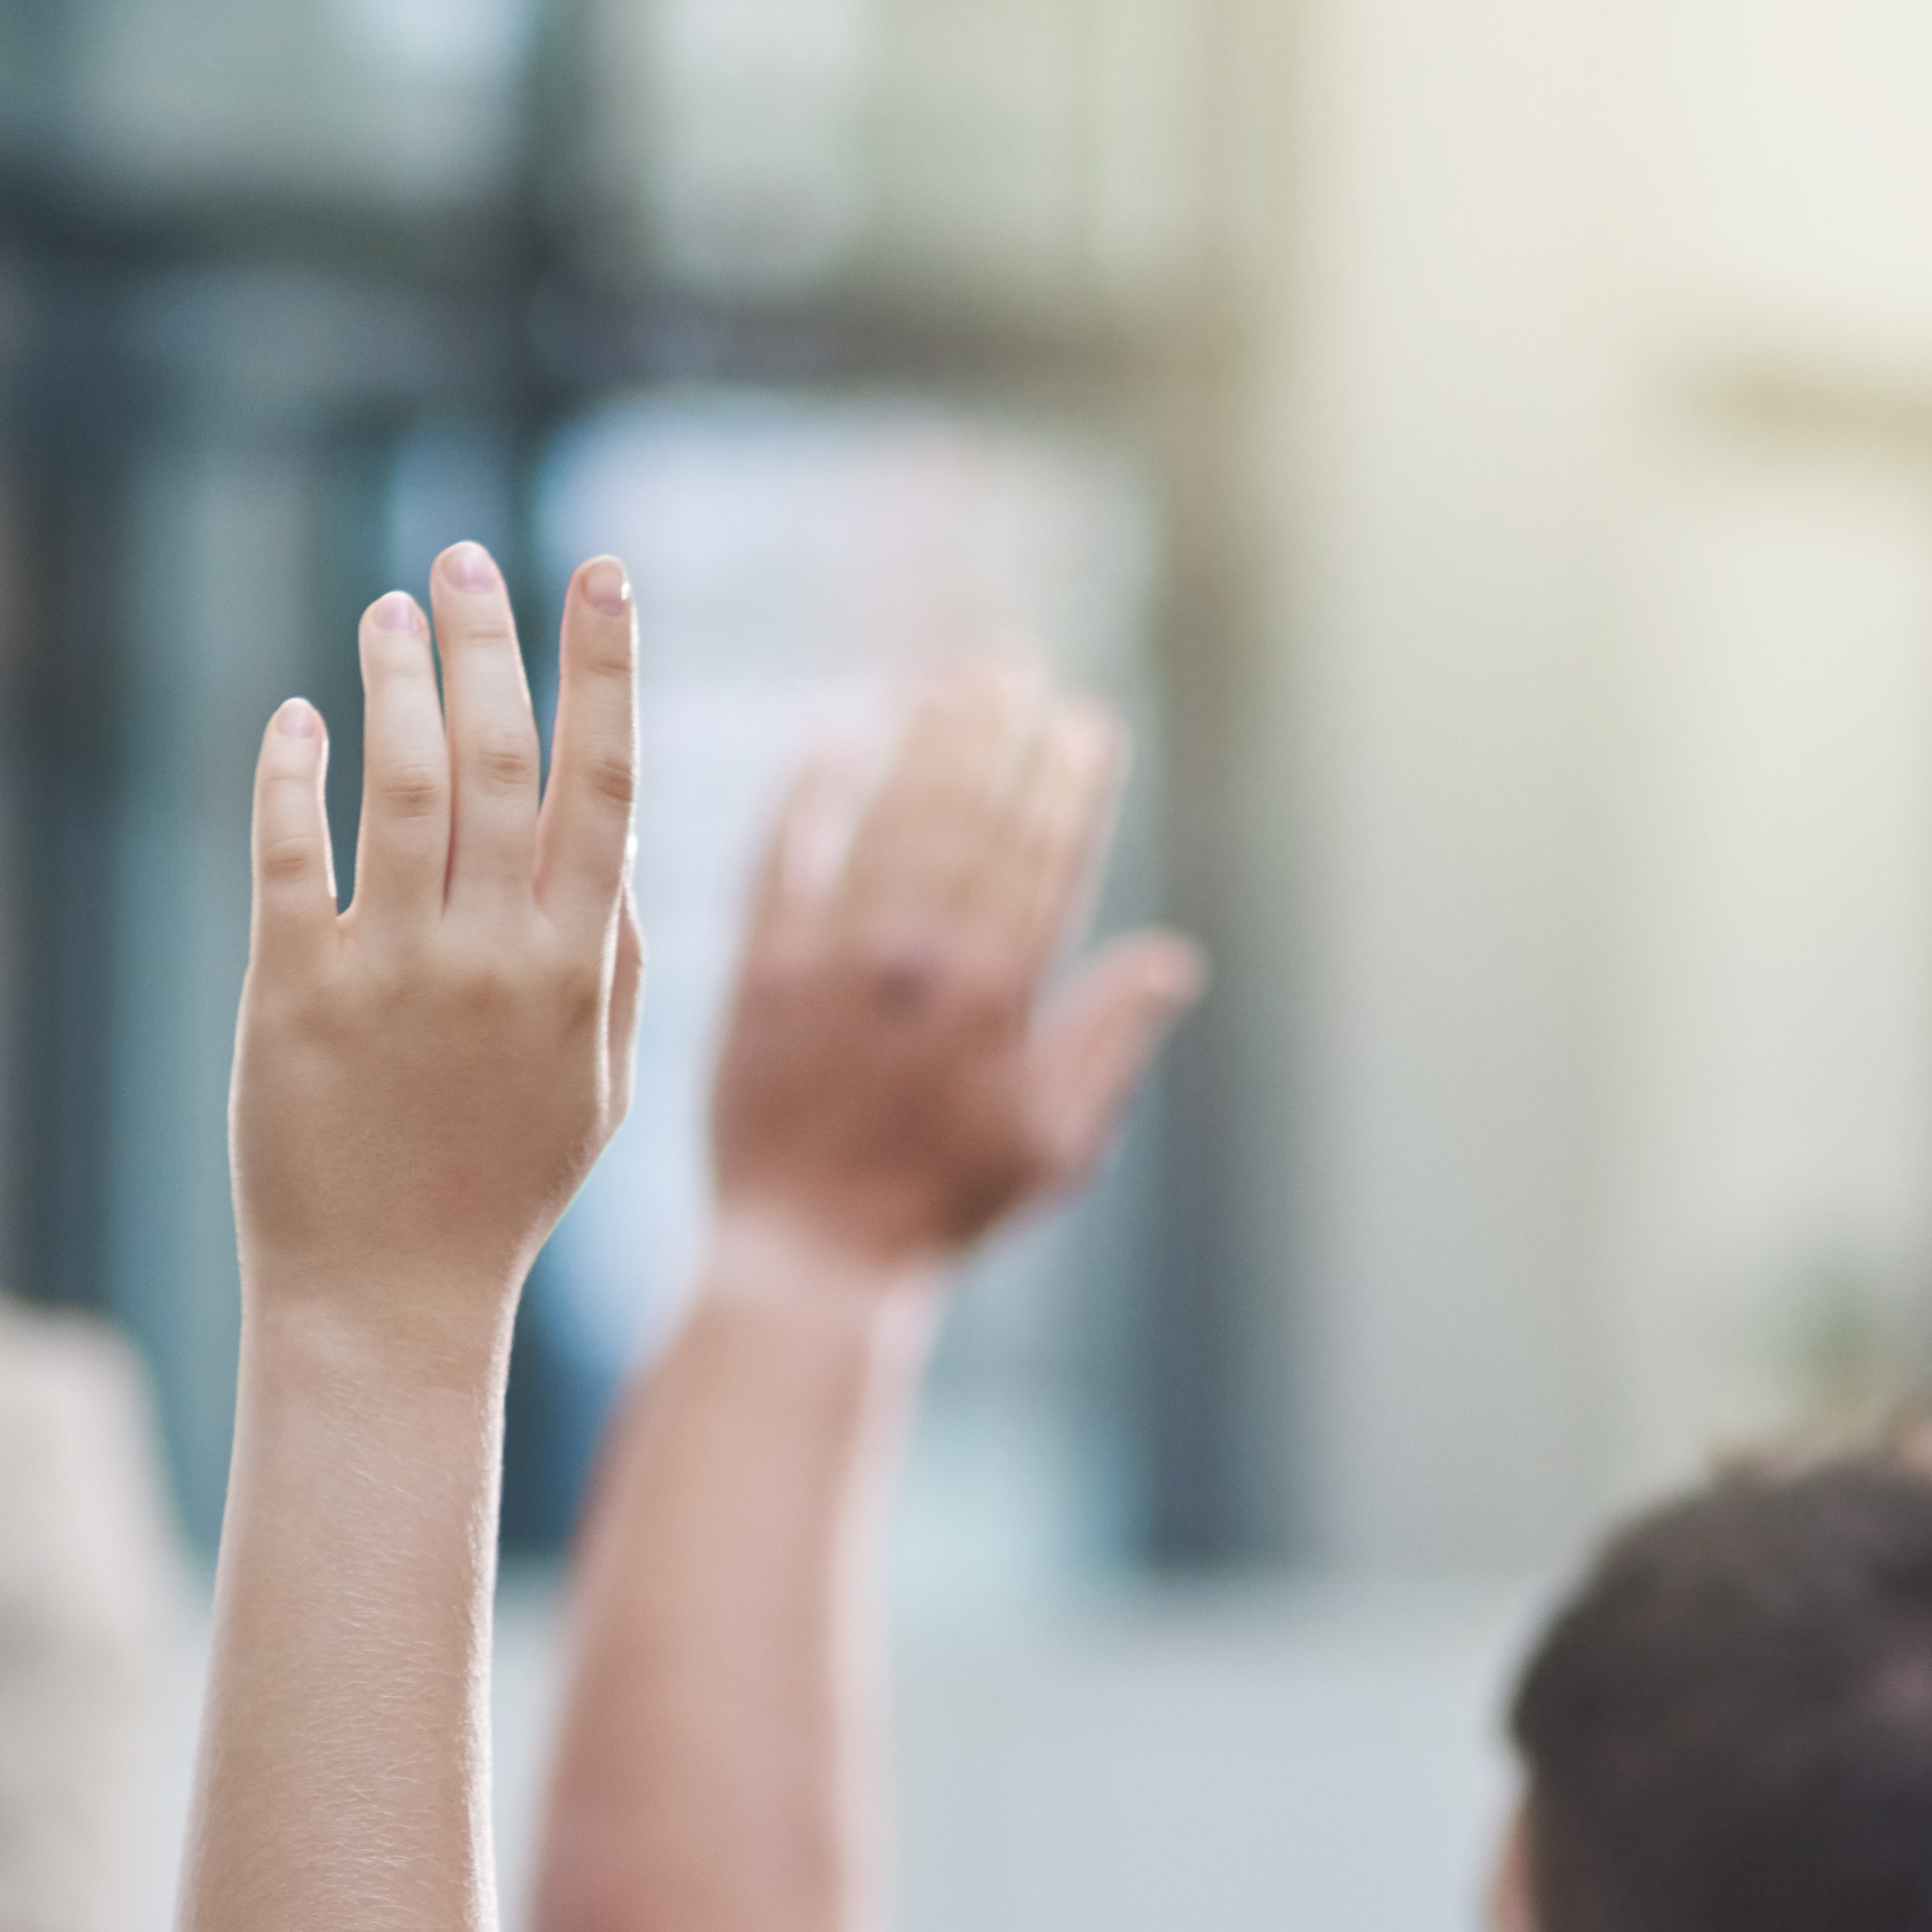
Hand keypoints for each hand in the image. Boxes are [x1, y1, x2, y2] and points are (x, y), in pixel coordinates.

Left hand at [233, 544, 642, 1349]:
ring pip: (400, 786)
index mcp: (577, 969)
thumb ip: (615, 954)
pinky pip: (289, 857)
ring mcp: (391, 975)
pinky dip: (292, 774)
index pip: (606, 783)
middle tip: (465, 558)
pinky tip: (297, 721)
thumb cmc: (500, 1185)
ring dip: (396, 681)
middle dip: (489, 640)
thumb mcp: (597, 1081)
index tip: (603, 573)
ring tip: (387, 612)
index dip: (608, 667)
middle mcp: (491, 959)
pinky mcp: (293, 997)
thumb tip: (610, 827)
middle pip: (499, 758)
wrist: (387, 1298)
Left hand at [709, 668, 1202, 1277]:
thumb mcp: (1057, 1144)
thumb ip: (1110, 1040)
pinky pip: (782, 857)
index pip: (1043, 857)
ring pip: (885, 819)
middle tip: (1013, 672)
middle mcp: (915, 963)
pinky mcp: (758, 972)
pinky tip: (833, 737)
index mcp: (998, 999)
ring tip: (947, 684)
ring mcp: (830, 960)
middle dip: (996, 734)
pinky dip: (807, 793)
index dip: (1067, 783)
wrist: (811, 1260)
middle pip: (966, 816)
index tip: (1083, 723)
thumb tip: (1173, 959)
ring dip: (921, 741)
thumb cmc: (946, 1210)